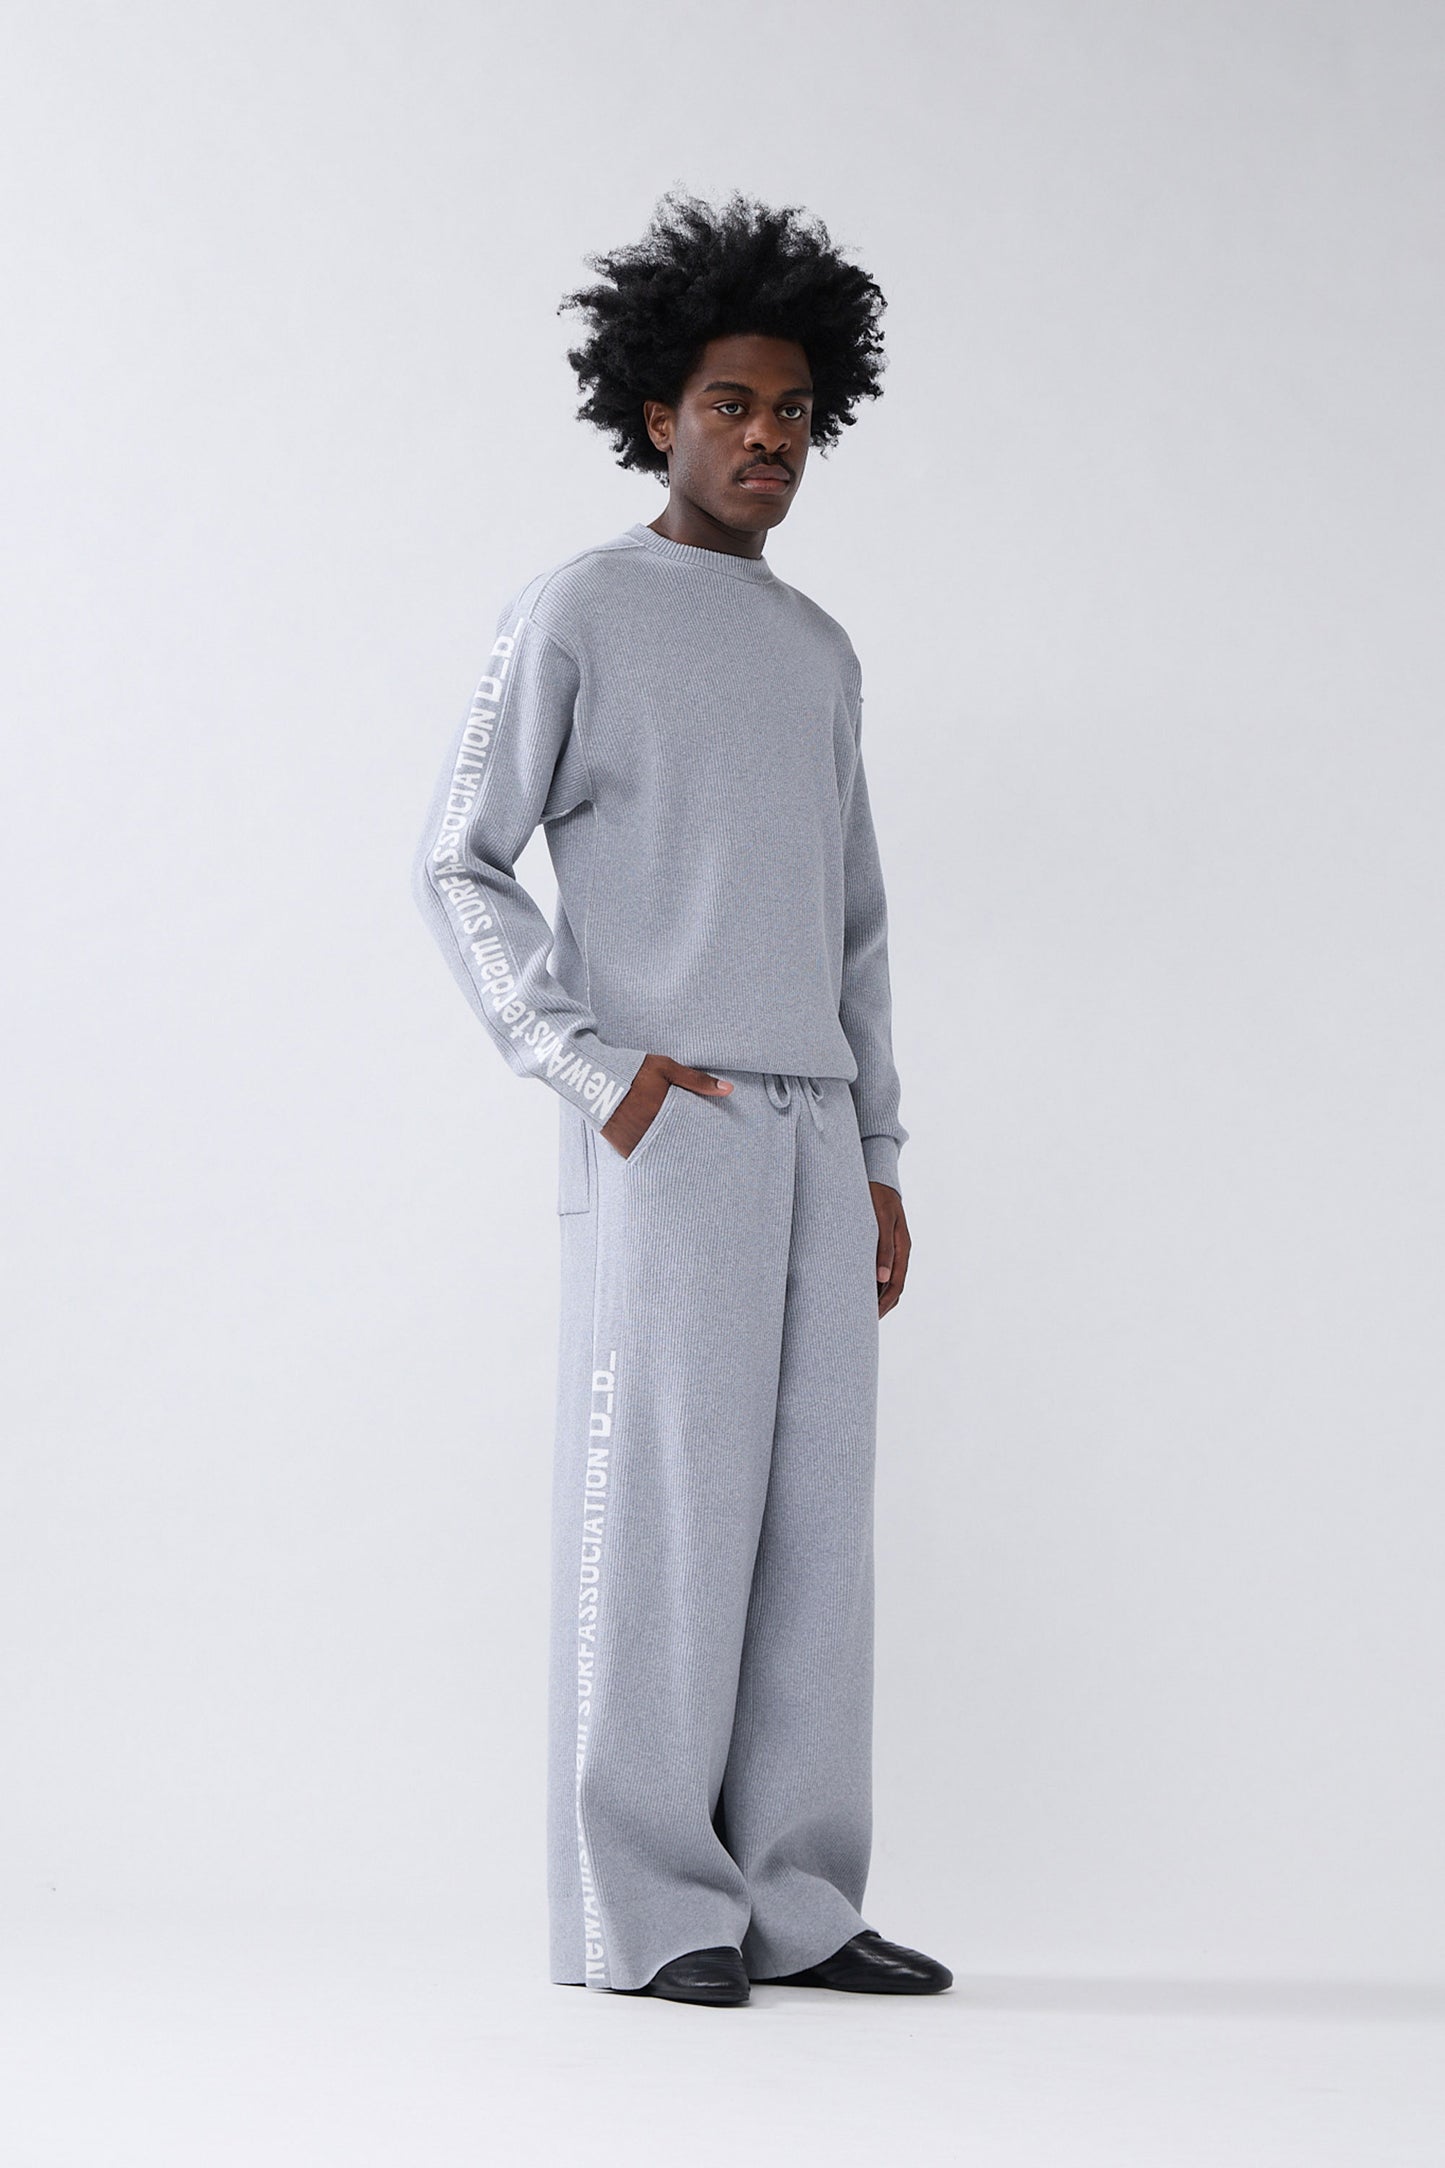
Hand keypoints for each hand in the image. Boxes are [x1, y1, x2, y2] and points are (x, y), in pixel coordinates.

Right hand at [601, 1054, 733, 1157]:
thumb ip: (697, 1080)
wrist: (590, 1076)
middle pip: (677, 1151)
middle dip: (689, 1153)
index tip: (714, 1146)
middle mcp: (649, 1133)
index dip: (703, 1142)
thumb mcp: (665, 1068)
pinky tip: (660, 1151)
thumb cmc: (631, 1069)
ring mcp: (634, 1143)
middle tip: (703, 1157)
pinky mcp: (620, 1148)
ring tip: (682, 1153)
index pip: (692, 1136)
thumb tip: (729, 1089)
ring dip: (670, 1155)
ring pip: (660, 1157)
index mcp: (663, 1115)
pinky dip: (651, 1155)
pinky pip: (642, 1158)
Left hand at [871, 1182, 909, 1316]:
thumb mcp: (882, 1219)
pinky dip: (871, 1283)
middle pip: (893, 1287)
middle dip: (880, 1306)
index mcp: (903, 1247)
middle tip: (862, 1322)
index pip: (896, 1284)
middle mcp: (899, 1252)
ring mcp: (891, 1249)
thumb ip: (883, 1247)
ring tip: (859, 1310)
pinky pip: (880, 1270)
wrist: (878, 1178)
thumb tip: (882, 1277)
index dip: (885, 1303)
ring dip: (876, 1296)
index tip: (872, 1317)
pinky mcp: (881, 1245)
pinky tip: (857, 1288)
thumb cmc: (878, 1196)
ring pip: (887, 1281)